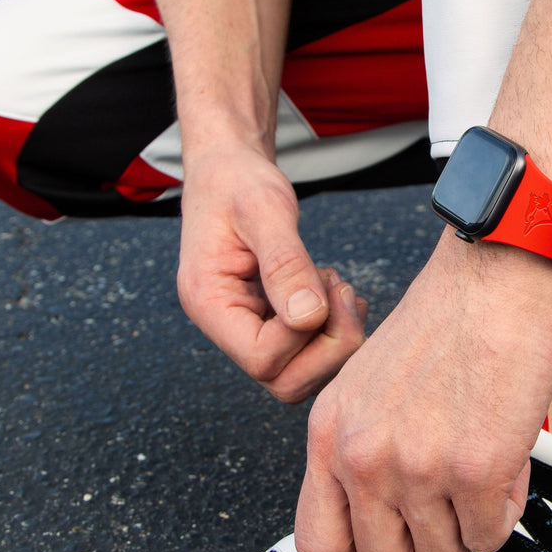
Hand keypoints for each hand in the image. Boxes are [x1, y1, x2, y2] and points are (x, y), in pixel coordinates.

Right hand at [177, 144, 367, 401]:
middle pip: (285, 382)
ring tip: (336, 285)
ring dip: (335, 337)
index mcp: (209, 304)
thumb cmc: (239, 183)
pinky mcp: (270, 321)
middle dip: (329, 346)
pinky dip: (335, 328)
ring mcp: (248, 327)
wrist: (229, 169)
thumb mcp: (264, 209)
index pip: (263, 359)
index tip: (324, 283)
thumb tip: (309, 317)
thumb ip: (286, 263)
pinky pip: (308, 351)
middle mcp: (226, 326)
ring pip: (302, 373)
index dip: (306, 334)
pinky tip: (334, 289)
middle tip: (342, 291)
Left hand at [295, 232, 551, 551]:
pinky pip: (492, 535)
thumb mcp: (367, 381)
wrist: (495, 275)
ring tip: (478, 469)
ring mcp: (419, 468)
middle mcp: (365, 456)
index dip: (362, 544)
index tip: (391, 527)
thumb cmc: (444, 317)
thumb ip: (360, 445)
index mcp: (330, 432)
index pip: (319, 544)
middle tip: (446, 504)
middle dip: (423, 543)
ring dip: (469, 523)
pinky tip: (504, 461)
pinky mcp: (477, 470)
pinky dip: (505, 508)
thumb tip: (378, 509)